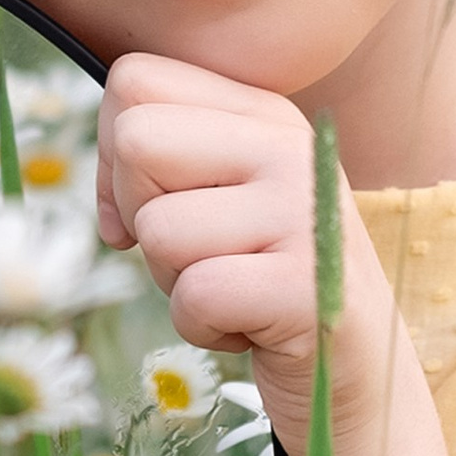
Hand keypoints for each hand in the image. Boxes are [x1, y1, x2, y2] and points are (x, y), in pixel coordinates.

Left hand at [97, 51, 455, 455]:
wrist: (351, 372)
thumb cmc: (258, 280)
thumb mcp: (213, 198)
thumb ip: (151, 163)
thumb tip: (105, 208)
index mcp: (262, 110)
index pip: (134, 82)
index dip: (115, 155)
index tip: (157, 205)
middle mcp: (289, 145)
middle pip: (135, 138)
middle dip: (140, 212)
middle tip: (200, 253)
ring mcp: (303, 211)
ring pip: (158, 227)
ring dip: (175, 280)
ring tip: (234, 289)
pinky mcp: (306, 285)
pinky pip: (194, 294)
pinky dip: (203, 326)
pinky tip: (250, 326)